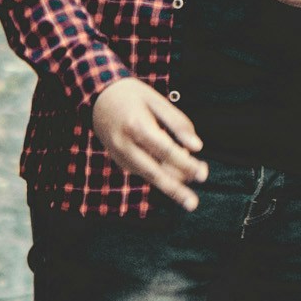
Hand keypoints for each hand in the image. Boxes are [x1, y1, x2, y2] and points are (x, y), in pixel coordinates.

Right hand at [90, 76, 208, 209]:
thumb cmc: (132, 95)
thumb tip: (197, 147)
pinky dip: (160, 173)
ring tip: (191, 178)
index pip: (165, 151)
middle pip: (154, 173)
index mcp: (136, 126)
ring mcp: (120, 156)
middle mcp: (125, 145)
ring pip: (149, 176)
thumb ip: (178, 123)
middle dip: (175, 190)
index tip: (203, 174)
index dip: (185, 164)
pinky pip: (143, 172)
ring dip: (171, 182)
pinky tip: (173, 166)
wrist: (98, 97)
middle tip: (193, 204)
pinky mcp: (120, 161)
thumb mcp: (157, 100)